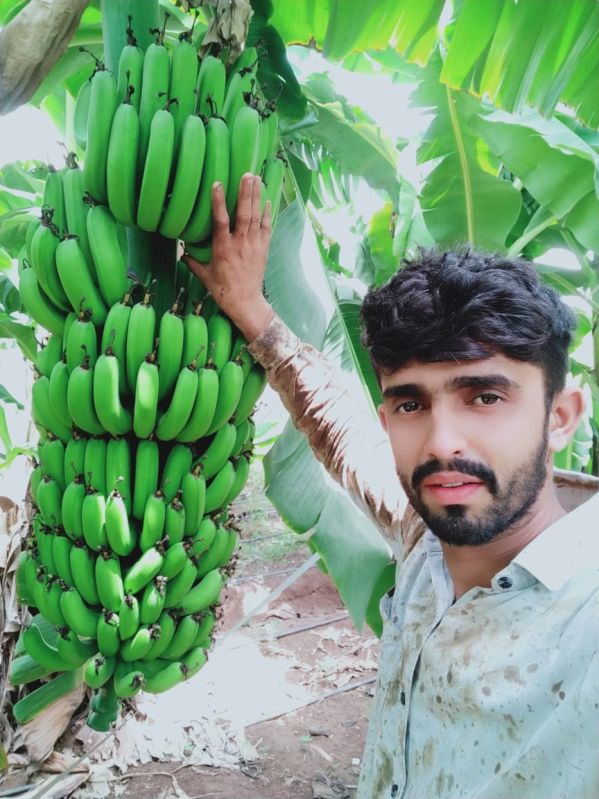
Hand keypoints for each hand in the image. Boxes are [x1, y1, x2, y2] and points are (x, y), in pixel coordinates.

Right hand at [182, 173, 274, 342]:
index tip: (217, 184)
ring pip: (256, 217)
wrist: (245, 302)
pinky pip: (266, 228)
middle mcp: (239, 244)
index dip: (218, 202)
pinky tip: (266, 200)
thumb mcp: (205, 276)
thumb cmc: (223, 290)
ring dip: (256, 197)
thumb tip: (181, 253)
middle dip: (245, 192)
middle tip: (247, 173)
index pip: (219, 221)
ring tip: (257, 179)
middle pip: (243, 214)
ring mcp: (253, 246)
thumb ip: (193, 262)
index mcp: (222, 249)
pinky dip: (267, 213)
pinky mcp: (263, 249)